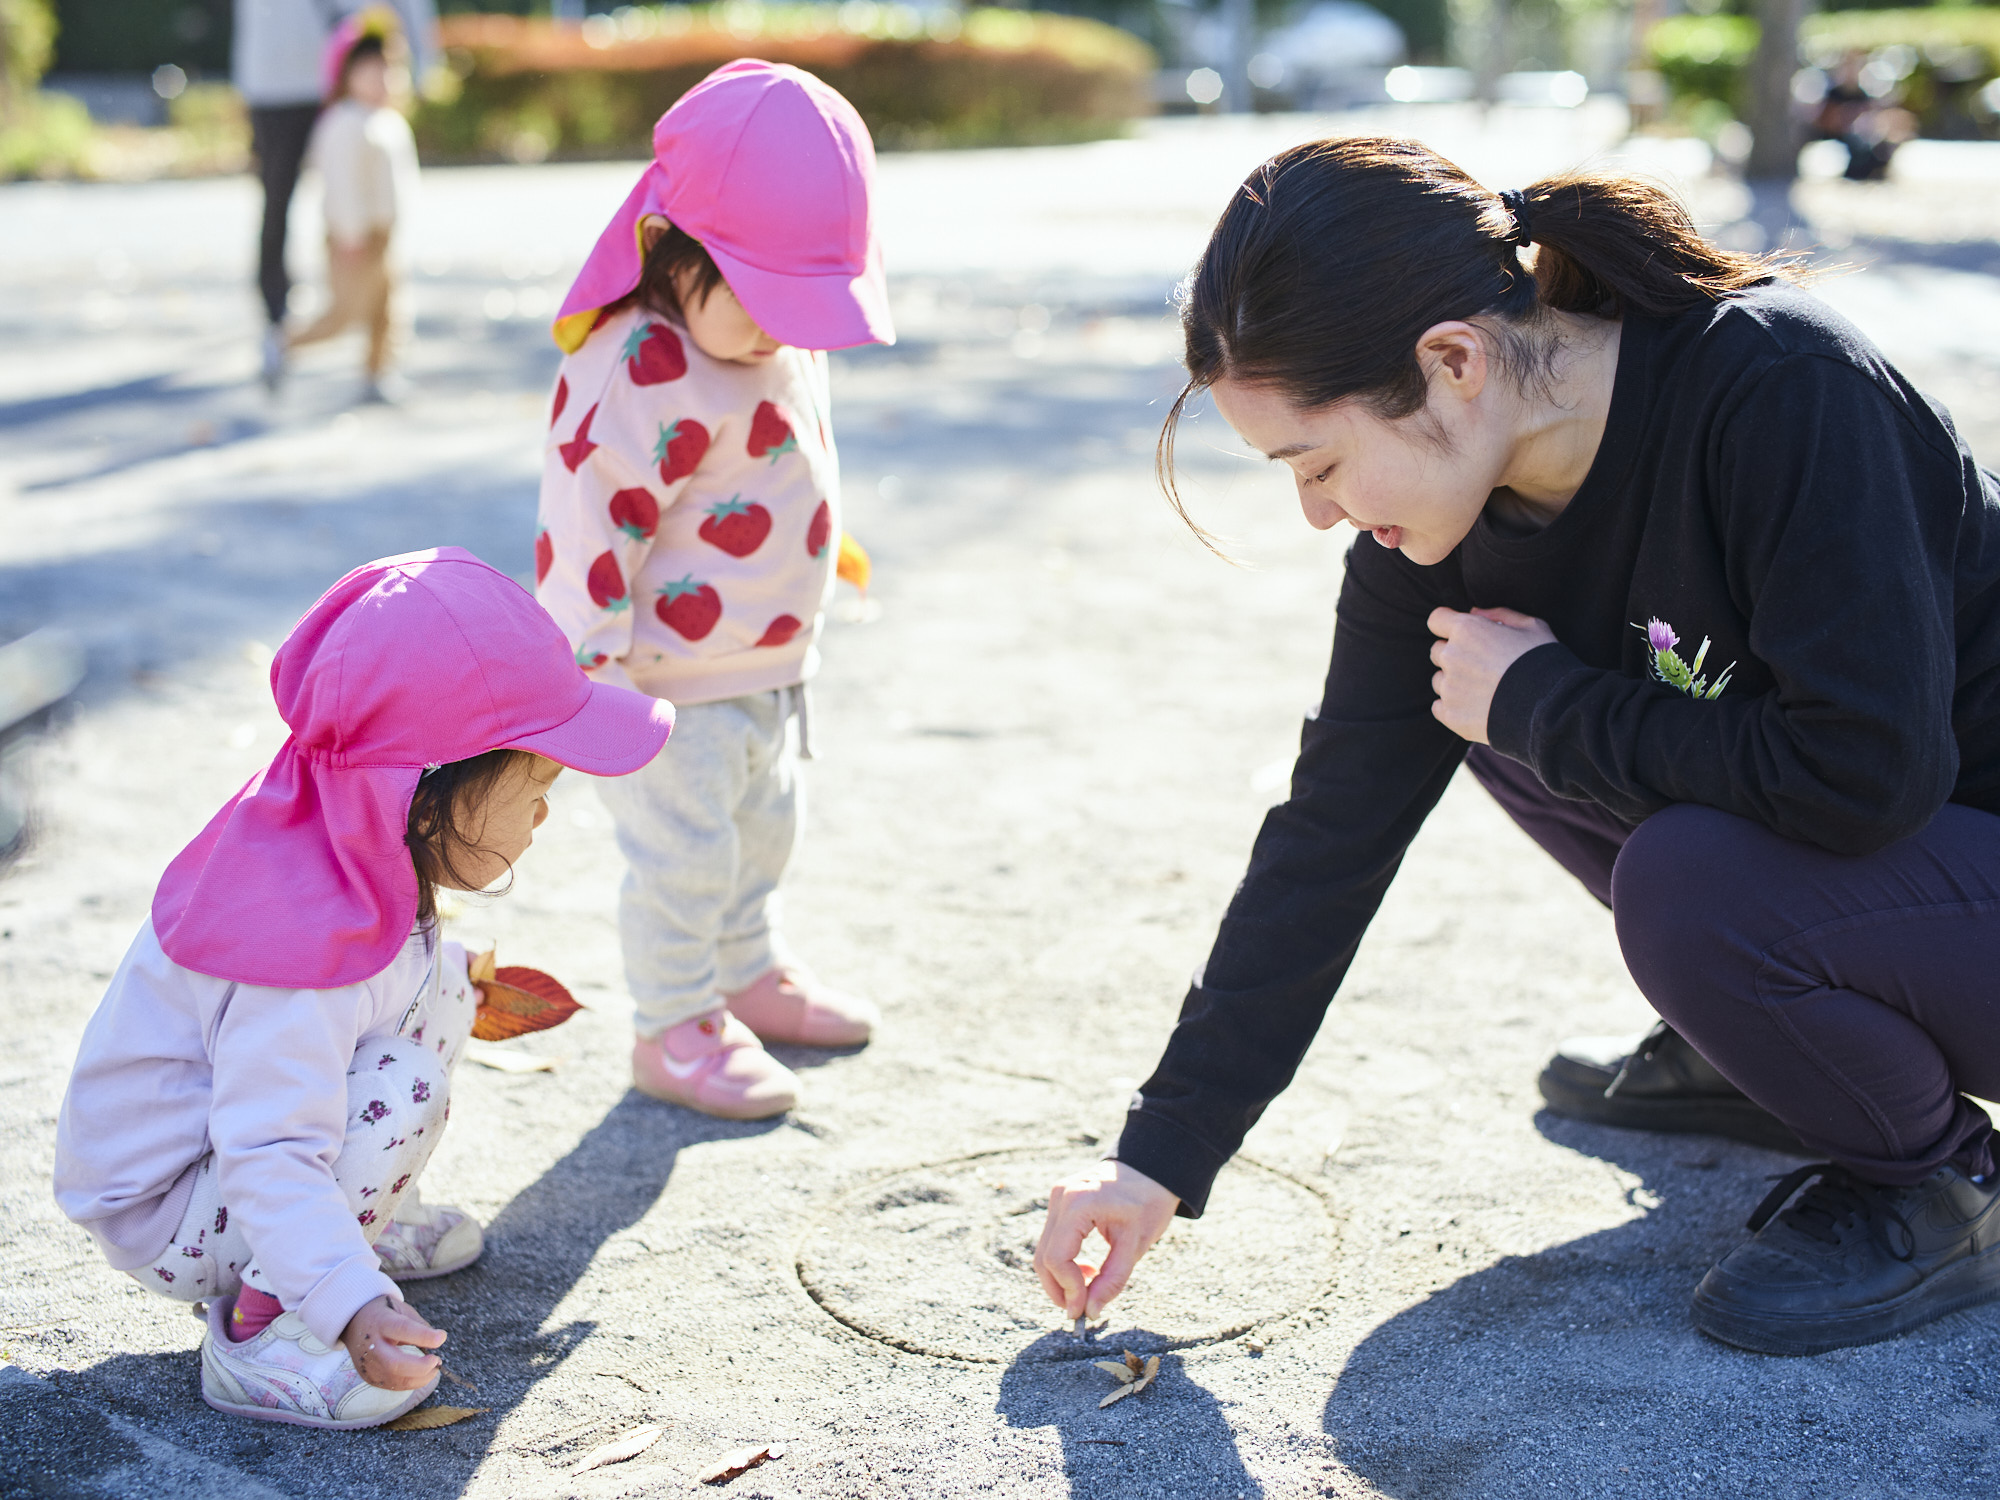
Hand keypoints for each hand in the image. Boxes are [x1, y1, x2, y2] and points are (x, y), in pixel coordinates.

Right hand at [340, 1294, 444, 1389]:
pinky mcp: (368, 1377)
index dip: (424, 1336)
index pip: (402, 1330)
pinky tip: (422, 1375)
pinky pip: (392, 1385)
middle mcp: (370, 1346)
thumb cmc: (384, 1313)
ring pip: (394, 1379)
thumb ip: (418, 1325)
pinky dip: (411, 1382)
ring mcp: (368, 1364)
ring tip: (434, 1368)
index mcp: (380, 1322)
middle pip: (394, 1363)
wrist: (353, 1322)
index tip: (441, 1338)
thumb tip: (437, 1341)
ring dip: (420, 1378)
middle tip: (437, 1361)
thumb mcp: (401, 1309)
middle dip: (420, 1367)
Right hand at [1033, 1160, 1178, 1320]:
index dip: (1068, 1289)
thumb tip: (1090, 1312)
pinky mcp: (1059, 1200)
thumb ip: (1112, 1280)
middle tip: (1081, 1309)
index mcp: (1080, 1204)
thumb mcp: (1136, 1245)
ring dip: (1061, 1277)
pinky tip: (1087, 1269)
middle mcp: (1061, 1196)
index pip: (1057, 1258)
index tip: (1083, 1311)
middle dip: (1059, 1289)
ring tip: (1091, 1285)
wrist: (1151, 1169)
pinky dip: (1064, 1262)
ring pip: (1044, 1250)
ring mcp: (1057, 1196)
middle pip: (1044, 1257)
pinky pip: (1052, 1240)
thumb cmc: (1149, 1203)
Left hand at [1426, 606, 1556, 743]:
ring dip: (1454, 682)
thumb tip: (1474, 613)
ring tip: (1484, 690)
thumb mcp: (1532, 626)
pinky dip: (1454, 707)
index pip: (1436, 620)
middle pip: (1438, 651)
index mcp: (1467, 630)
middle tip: (1482, 665)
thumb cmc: (1544, 662)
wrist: (1551, 709)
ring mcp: (1449, 688)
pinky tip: (1477, 708)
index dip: (1447, 625)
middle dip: (1455, 654)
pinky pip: (1439, 707)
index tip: (1459, 634)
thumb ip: (1499, 615)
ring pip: (1439, 680)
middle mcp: (1451, 656)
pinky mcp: (1451, 715)